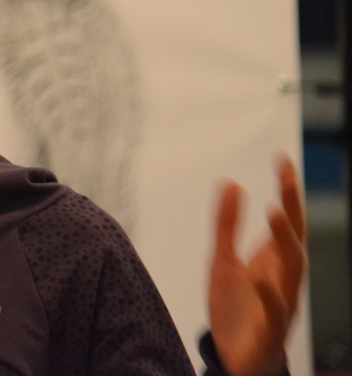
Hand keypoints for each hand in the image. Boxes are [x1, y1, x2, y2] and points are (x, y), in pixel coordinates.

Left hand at [208, 157, 306, 375]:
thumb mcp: (221, 260)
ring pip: (293, 273)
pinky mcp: (269, 331)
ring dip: (286, 242)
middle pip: (294, 240)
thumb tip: (230, 182)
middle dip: (291, 208)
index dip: (287, 191)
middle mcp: (284, 280)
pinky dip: (271, 295)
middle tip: (284, 178)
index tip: (283, 159)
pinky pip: (275, 312)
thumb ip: (226, 224)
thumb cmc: (235, 309)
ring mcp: (281, 305)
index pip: (287, 221)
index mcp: (274, 261)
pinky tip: (259, 276)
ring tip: (275, 212)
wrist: (234, 359)